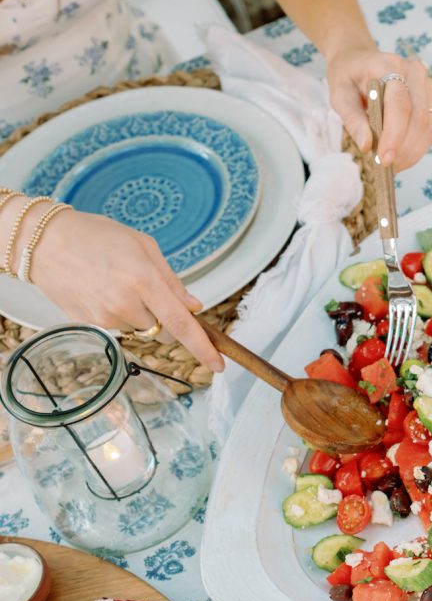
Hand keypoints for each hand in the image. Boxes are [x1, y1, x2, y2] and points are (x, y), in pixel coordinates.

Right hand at [31, 210, 223, 371]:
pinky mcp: (93, 325)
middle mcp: (127, 304)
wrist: (45, 242)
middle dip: (168, 319)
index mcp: (145, 280)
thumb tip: (194, 307)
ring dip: (141, 315)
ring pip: (143, 330)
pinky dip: (121, 315)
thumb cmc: (96, 236)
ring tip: (118, 284)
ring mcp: (108, 318)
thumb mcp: (142, 246)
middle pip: (165, 332)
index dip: (203, 348)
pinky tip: (105, 291)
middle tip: (150, 291)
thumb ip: (172, 281)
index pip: (182, 324)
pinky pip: (121, 328)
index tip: (218, 365)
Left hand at [326, 48, 431, 170]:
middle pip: (418, 118)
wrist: (358, 60)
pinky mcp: (430, 99)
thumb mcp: (339, 95)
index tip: (384, 159)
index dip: (394, 135)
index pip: (400, 104)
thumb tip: (366, 146)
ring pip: (427, 126)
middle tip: (385, 167)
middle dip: (403, 149)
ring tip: (392, 165)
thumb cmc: (348, 77)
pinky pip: (430, 129)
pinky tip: (401, 157)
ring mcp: (426, 85)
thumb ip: (352, 120)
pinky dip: (417, 149)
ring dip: (412, 152)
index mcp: (389, 65)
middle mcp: (414, 72)